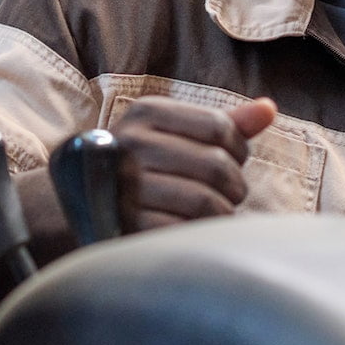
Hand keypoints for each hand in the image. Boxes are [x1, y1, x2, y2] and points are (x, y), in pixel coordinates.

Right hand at [107, 95, 278, 229]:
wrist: (76, 207)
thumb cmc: (142, 166)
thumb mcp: (175, 135)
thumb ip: (223, 124)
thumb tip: (269, 108)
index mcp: (146, 113)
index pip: (221, 128)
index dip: (238, 149)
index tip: (229, 162)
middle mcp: (131, 144)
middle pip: (217, 167)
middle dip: (233, 187)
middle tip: (225, 196)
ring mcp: (124, 187)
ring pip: (207, 203)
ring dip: (220, 215)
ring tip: (211, 215)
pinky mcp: (125, 226)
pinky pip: (184, 232)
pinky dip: (197, 236)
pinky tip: (190, 232)